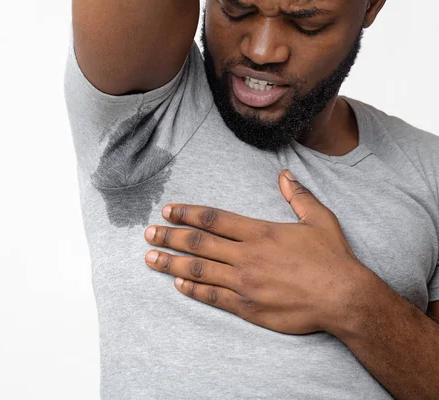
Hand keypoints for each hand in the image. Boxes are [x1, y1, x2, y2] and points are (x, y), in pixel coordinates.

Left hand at [143, 169, 367, 335]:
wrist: (344, 298)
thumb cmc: (333, 258)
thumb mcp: (319, 219)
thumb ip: (298, 196)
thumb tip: (285, 174)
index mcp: (259, 232)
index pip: (213, 219)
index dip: (187, 213)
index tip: (168, 210)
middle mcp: (246, 256)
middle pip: (198, 243)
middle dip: (169, 237)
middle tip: (148, 234)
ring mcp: (244, 283)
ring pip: (199, 271)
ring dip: (171, 264)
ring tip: (150, 259)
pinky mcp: (248, 307)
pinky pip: (213, 297)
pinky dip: (193, 290)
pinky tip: (178, 285)